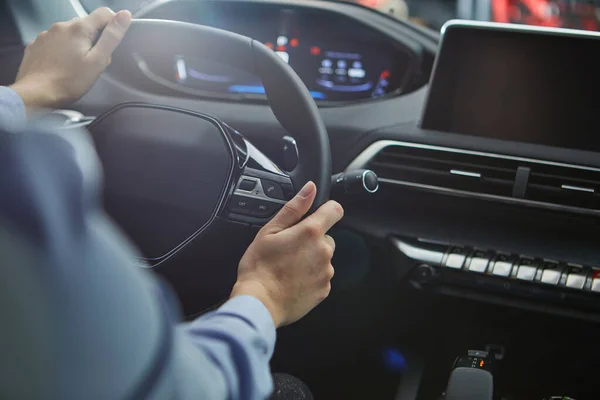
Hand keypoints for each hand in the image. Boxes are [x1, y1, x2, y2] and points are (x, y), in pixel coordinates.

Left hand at [10, 8, 131, 112]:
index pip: (104, 14)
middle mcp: (61, 26)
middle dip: (93, 39)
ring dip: (76, 44)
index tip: (110, 43)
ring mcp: (46, 34)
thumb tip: (124, 16)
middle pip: (86, 24)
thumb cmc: (69, 82)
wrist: (36, 94)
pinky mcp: (37, 44)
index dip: (112, 25)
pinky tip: (61, 65)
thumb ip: (111, 36)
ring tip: (75, 65)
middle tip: (92, 61)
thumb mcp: (97, 61)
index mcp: (79, 28)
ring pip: (69, 33)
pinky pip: (55, 41)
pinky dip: (61, 50)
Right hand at [231, 182, 343, 327]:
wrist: (259, 303)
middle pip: (326, 237)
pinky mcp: (324, 289)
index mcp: (311, 232)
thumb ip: (294, 208)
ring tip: (288, 267)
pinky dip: (310, 276)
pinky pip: (321, 276)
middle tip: (289, 249)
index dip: (326, 210)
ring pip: (323, 257)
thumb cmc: (260, 267)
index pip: (334, 210)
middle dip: (311, 240)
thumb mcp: (270, 231)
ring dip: (311, 259)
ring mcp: (326, 272)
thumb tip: (310, 188)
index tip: (315, 216)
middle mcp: (324, 251)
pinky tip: (292, 280)